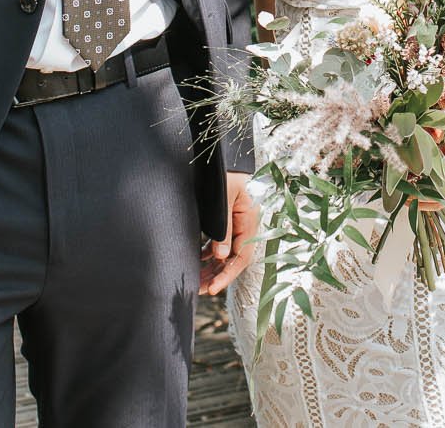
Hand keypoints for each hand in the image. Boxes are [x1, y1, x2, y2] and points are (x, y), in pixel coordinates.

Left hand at [199, 172, 257, 295]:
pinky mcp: (225, 220)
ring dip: (211, 267)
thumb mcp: (224, 200)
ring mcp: (235, 224)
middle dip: (216, 276)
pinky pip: (218, 243)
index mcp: (250, 222)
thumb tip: (219, 257)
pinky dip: (208, 253)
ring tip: (195, 280)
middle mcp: (244, 227)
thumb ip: (223, 228)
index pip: (241, 257)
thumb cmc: (225, 173)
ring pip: (224, 253)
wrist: (223, 154)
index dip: (227, 275)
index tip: (212, 288)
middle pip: (232, 259)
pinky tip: (196, 260)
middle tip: (198, 290)